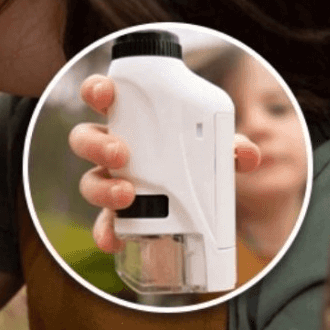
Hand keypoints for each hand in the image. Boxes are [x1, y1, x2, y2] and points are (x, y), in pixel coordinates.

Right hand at [68, 74, 260, 252]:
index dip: (96, 90)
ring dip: (102, 187)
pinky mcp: (118, 214)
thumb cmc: (197, 155)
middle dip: (96, 144)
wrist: (203, 195)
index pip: (101, 95)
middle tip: (121, 153)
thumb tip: (245, 153)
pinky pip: (103, 222)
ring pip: (88, 180)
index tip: (104, 94)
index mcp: (130, 118)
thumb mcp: (215, 145)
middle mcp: (113, 146)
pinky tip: (115, 238)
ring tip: (127, 194)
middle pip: (84, 137)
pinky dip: (105, 231)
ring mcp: (112, 180)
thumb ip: (230, 144)